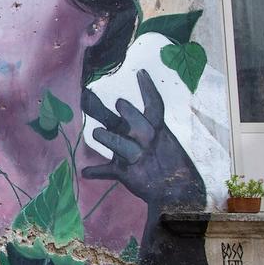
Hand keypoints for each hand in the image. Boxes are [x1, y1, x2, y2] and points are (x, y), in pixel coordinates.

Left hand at [81, 71, 204, 209]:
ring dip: (107, 137)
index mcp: (157, 128)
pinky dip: (96, 171)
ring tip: (96, 133)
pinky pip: (107, 171)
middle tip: (118, 102)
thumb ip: (139, 124)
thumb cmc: (168, 161)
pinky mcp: (126, 173)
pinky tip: (85, 171)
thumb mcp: (162, 140)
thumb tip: (119, 106)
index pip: (154, 105)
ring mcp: (135, 156)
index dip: (148, 88)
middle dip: (127, 112)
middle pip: (133, 120)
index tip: (141, 72)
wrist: (178, 192)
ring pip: (119, 143)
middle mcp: (145, 139)